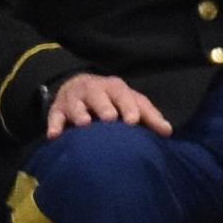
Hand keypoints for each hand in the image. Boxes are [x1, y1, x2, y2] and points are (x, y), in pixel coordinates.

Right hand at [42, 71, 171, 135]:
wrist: (79, 88)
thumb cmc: (113, 101)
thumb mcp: (130, 103)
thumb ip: (149, 116)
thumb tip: (168, 132)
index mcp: (115, 88)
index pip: (123, 95)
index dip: (128, 107)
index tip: (133, 121)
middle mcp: (94, 90)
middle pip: (99, 95)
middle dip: (104, 106)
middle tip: (110, 119)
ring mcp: (75, 99)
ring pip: (76, 104)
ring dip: (79, 113)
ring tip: (84, 124)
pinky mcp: (58, 109)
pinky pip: (54, 116)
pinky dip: (54, 125)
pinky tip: (54, 135)